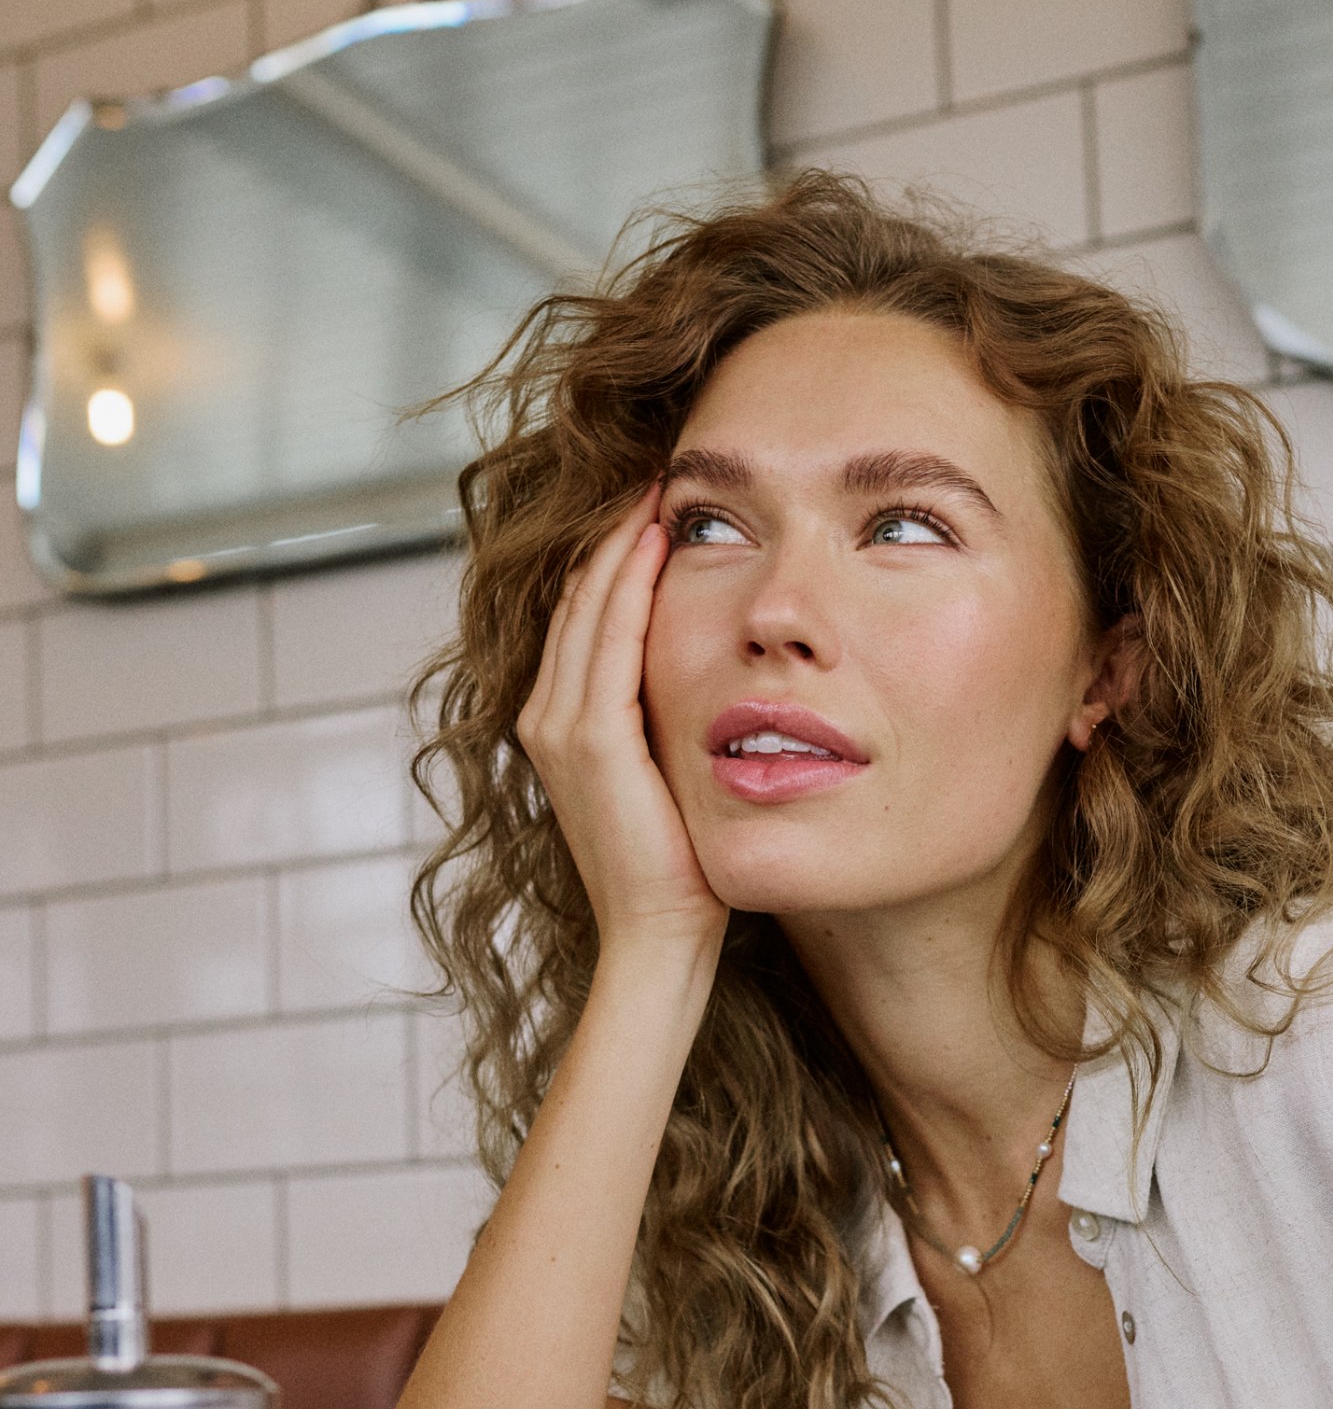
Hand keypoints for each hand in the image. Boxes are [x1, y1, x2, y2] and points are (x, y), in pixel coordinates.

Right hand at [516, 490, 725, 950]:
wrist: (659, 933)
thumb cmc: (678, 867)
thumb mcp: (667, 775)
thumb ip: (666, 721)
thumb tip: (709, 676)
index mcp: (560, 723)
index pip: (584, 614)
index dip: (615, 556)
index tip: (658, 507)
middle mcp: (546, 716)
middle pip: (577, 596)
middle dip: (616, 533)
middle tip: (658, 475)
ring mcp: (560, 726)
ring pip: (587, 605)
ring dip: (621, 541)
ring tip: (659, 488)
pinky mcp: (587, 738)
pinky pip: (606, 639)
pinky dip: (629, 585)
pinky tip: (657, 541)